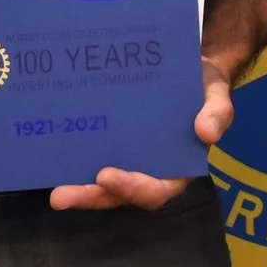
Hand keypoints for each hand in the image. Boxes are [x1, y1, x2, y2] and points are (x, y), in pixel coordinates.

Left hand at [50, 57, 231, 211]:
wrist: (187, 69)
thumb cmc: (202, 87)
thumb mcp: (216, 95)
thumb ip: (218, 113)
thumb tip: (208, 134)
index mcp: (176, 168)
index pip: (154, 189)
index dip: (131, 188)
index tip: (106, 176)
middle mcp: (147, 170)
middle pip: (117, 194)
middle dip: (90, 197)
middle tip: (61, 196)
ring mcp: (125, 160)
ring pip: (98, 183)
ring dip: (76, 190)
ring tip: (53, 192)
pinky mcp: (108, 145)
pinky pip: (88, 158)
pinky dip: (70, 161)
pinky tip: (48, 153)